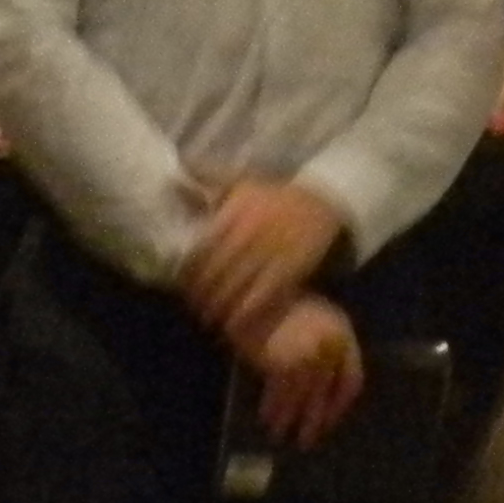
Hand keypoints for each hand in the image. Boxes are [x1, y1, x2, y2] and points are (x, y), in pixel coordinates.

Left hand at [179, 176, 348, 345]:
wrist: (324, 201)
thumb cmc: (276, 197)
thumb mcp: (244, 184)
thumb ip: (213, 184)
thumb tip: (179, 180)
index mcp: (237, 209)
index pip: (204, 245)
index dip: (190, 268)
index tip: (181, 282)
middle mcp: (252, 230)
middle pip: (217, 268)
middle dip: (202, 291)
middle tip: (193, 306)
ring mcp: (272, 250)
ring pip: (237, 284)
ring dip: (220, 306)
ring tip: (209, 318)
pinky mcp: (290, 268)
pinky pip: (263, 294)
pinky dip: (246, 311)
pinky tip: (234, 322)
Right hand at [241, 294, 365, 448]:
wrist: (254, 292)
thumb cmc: (280, 303)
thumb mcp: (312, 319)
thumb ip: (322, 347)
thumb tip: (319, 389)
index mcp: (343, 331)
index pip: (351, 379)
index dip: (339, 405)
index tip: (328, 422)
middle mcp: (331, 345)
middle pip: (325, 393)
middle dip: (314, 419)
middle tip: (306, 440)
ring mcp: (309, 355)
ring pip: (301, 396)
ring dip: (289, 417)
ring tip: (280, 433)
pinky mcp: (285, 363)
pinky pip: (279, 393)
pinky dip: (273, 407)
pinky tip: (267, 417)